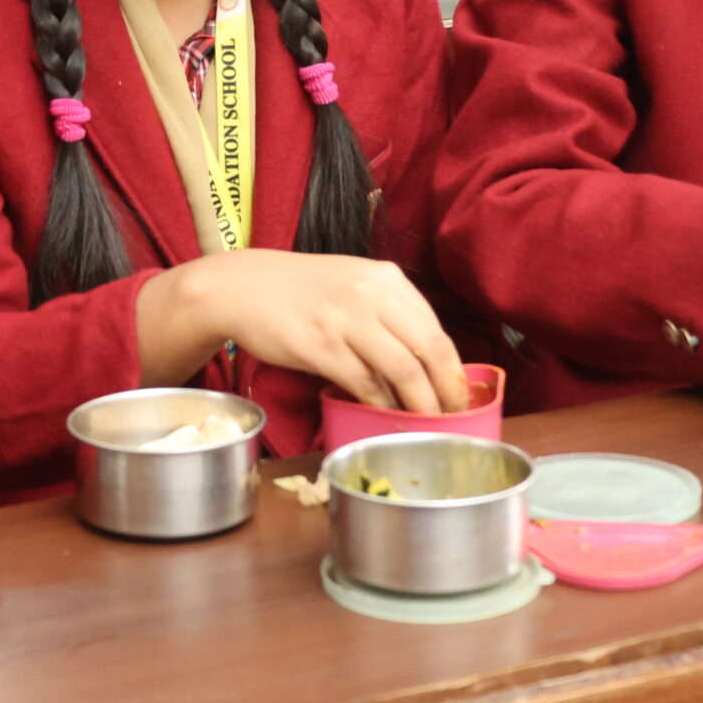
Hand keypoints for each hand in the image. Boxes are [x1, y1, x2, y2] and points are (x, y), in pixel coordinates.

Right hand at [144, 249, 469, 411]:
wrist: (243, 286)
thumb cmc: (301, 291)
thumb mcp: (353, 284)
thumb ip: (388, 313)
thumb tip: (423, 362)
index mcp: (386, 278)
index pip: (435, 328)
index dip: (453, 368)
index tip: (458, 395)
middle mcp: (372, 294)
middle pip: (429, 349)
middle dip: (447, 391)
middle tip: (453, 418)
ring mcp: (346, 319)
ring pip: (402, 369)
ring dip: (420, 404)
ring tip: (426, 425)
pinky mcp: (320, 346)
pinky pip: (364, 383)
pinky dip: (380, 405)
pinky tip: (385, 417)